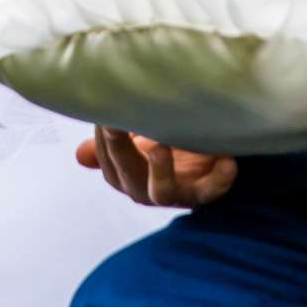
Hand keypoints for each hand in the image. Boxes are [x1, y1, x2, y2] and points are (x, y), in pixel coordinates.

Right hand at [76, 126, 237, 208]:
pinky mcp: (205, 192)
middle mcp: (146, 189)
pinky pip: (211, 191)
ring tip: (159, 147)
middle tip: (116, 122)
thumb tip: (80, 155)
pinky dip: (219, 178)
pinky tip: (226, 159)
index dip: (104, 138)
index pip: (108, 161)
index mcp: (125, 176)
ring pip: (161, 192)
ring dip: (158, 171)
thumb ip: (109, 141)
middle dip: (120, 148)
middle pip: (127, 176)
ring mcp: (177, 193)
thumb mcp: (134, 137)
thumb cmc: (161, 143)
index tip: (106, 113)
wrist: (201, 158)